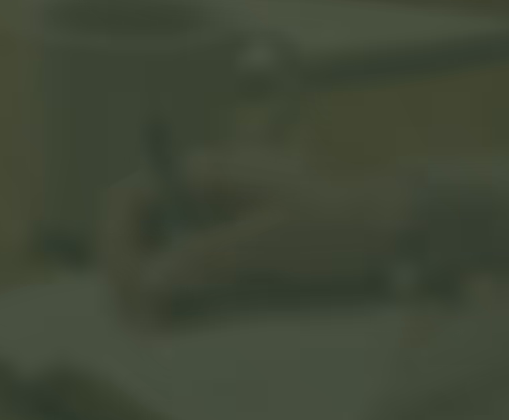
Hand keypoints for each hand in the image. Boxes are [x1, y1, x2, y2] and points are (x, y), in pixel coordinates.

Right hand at [98, 146, 414, 325]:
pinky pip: (188, 285)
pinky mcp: (231, 261)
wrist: (393, 233)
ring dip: (150, 298)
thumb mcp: (276, 237)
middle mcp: (200, 200)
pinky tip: (182, 327)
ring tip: (158, 332)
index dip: (116, 243)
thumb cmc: (339, 222)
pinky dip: (178, 307)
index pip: (130, 200)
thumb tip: (153, 277)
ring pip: (157, 263)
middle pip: (135, 235)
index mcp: (205, 176)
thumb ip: (213, 255)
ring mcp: (214, 231)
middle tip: (144, 326)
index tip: (130, 289)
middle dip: (129, 279)